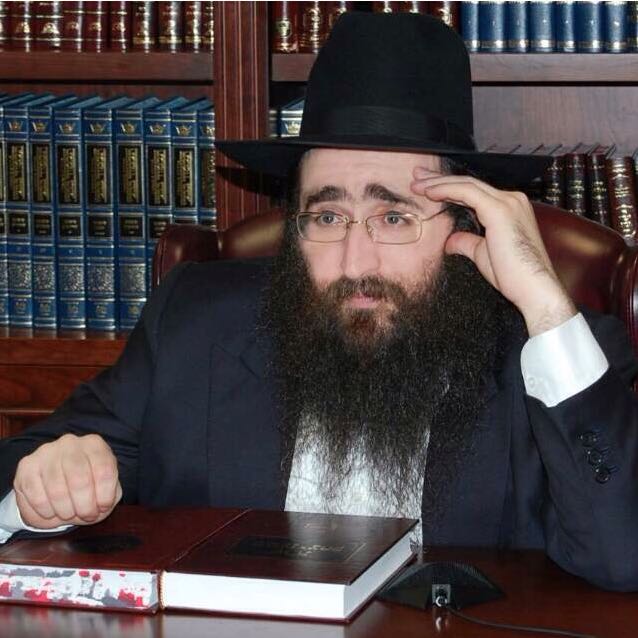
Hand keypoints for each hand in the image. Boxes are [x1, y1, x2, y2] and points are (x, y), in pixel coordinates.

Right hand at [14, 433, 121, 529]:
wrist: (57, 483)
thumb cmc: (87, 486)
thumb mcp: (106, 489)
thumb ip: (109, 497)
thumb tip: (101, 505)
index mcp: (94, 445)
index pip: (104, 470)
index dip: (104, 496)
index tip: (103, 508)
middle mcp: (70, 443)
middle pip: (80, 480)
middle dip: (85, 506)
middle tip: (86, 515)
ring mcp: (46, 452)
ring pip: (57, 491)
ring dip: (65, 511)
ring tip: (69, 513)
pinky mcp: (26, 466)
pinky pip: (36, 498)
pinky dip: (45, 513)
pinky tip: (51, 512)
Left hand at [412, 167, 576, 335]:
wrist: (534, 289)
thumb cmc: (513, 277)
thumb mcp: (483, 255)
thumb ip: (468, 243)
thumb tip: (450, 242)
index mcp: (510, 208)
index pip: (474, 192)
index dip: (449, 188)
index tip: (427, 188)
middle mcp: (512, 200)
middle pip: (468, 183)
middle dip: (439, 179)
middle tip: (417, 175)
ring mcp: (508, 202)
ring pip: (466, 185)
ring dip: (438, 182)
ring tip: (416, 183)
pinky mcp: (500, 210)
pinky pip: (467, 192)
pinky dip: (446, 190)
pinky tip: (429, 192)